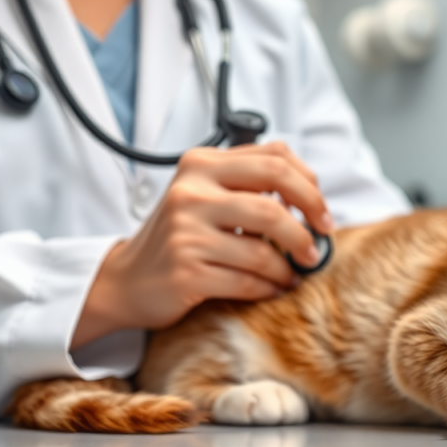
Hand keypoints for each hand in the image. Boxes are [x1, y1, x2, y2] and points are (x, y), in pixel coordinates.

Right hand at [72, 142, 332, 348]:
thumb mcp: (206, 194)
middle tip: (318, 244)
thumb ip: (249, 183)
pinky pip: (248, 281)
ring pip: (263, 248)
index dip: (309, 186)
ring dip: (288, 266)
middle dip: (307, 226)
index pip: (274, 159)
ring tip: (294, 272)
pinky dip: (269, 287)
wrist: (126, 280)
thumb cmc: (178, 236)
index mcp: (201, 164)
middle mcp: (191, 192)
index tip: (321, 212)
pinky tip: (273, 288)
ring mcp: (186, 232)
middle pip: (273, 200)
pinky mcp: (186, 272)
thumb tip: (311, 195)